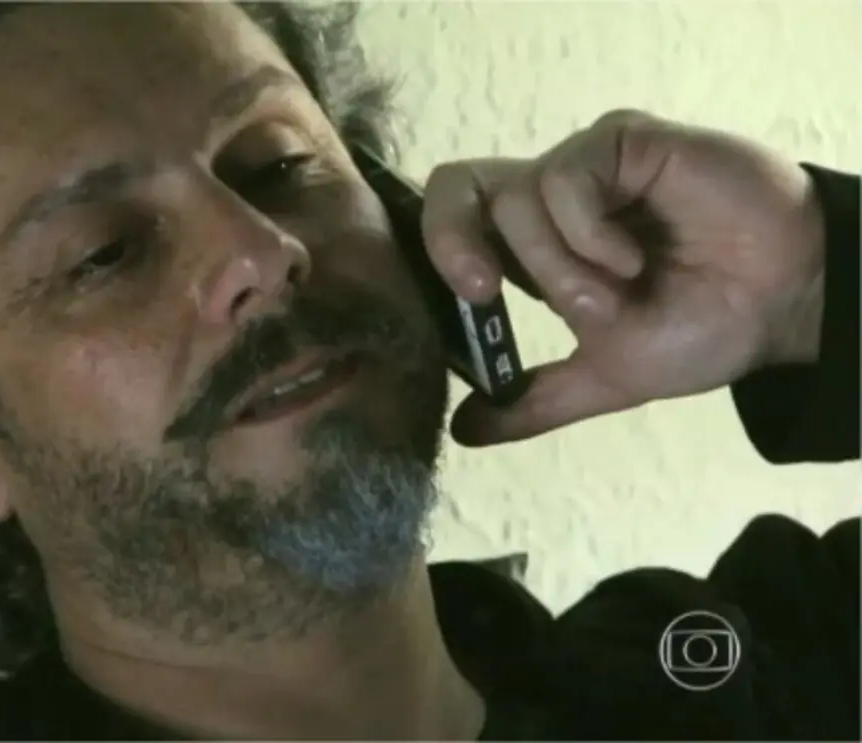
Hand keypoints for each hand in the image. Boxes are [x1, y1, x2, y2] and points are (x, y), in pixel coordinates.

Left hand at [422, 109, 826, 445]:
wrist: (782, 308)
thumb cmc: (698, 327)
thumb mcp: (605, 376)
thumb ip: (533, 401)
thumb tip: (461, 432)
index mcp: (531, 249)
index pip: (449, 228)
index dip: (434, 259)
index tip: (462, 309)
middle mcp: (547, 201)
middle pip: (454, 187)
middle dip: (450, 241)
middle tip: (481, 290)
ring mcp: (583, 166)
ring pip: (514, 197)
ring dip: (556, 265)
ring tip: (615, 293)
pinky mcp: (621, 140)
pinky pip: (564, 177)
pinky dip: (588, 233)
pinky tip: (633, 259)